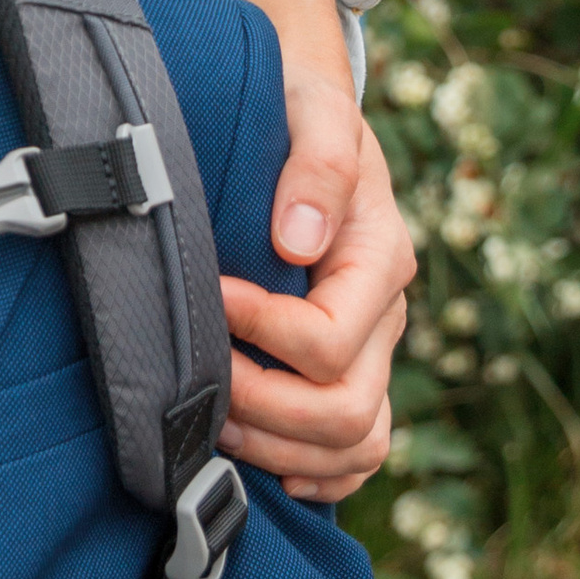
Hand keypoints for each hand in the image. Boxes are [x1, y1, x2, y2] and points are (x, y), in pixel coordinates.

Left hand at [222, 0, 413, 502]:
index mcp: (380, 256)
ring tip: (209, 418)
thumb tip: (299, 239)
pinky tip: (263, 464)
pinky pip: (357, 452)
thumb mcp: (313, 109)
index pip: (327, 339)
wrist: (304, 111)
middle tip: (194, 375)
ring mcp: (373, 349)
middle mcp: (385, 313)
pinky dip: (316, 471)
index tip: (207, 298)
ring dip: (277, 446)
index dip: (258, 333)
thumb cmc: (300, 107)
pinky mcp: (352, 369)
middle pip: (343, 409)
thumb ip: (317, 162)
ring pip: (354, 442)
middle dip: (260, 405)